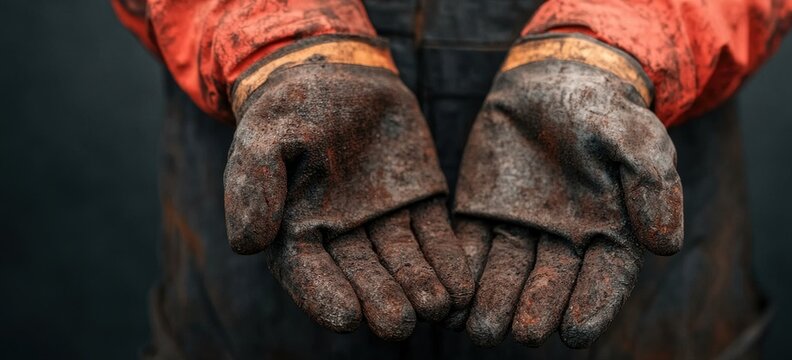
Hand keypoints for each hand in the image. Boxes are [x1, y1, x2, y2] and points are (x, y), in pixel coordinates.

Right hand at [223, 39, 472, 339]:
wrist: (339, 75)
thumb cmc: (291, 108)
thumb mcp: (264, 135)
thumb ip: (254, 185)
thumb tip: (246, 243)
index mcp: (298, 229)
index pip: (310, 272)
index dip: (325, 295)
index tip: (345, 317)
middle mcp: (344, 235)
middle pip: (364, 274)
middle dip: (382, 299)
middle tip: (399, 324)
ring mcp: (385, 221)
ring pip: (404, 260)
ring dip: (420, 285)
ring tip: (438, 307)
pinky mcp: (421, 202)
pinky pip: (436, 235)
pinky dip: (449, 260)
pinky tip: (462, 284)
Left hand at [452, 34, 682, 347]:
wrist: (553, 81)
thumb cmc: (603, 111)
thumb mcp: (637, 137)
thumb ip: (652, 185)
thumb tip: (665, 245)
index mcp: (608, 233)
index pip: (603, 281)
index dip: (592, 307)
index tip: (576, 333)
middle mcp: (563, 243)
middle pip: (550, 286)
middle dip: (536, 311)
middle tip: (522, 332)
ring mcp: (520, 232)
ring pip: (507, 275)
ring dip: (494, 303)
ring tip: (481, 328)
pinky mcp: (482, 216)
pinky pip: (471, 251)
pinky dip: (462, 275)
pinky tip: (451, 301)